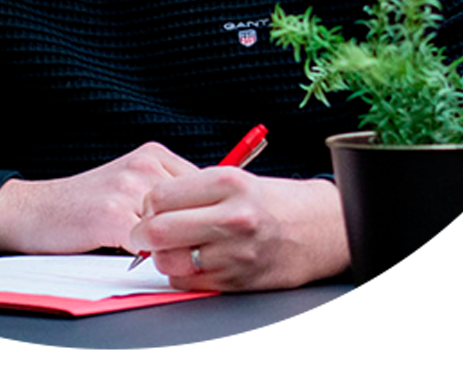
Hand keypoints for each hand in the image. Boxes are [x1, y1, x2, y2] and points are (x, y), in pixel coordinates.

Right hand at [0, 142, 196, 254]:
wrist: (35, 211)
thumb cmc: (84, 206)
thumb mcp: (130, 185)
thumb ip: (165, 194)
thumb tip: (207, 219)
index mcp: (153, 155)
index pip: (205, 185)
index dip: (206, 215)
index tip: (205, 235)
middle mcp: (144, 164)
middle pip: (195, 206)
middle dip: (195, 234)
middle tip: (191, 254)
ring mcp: (128, 187)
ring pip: (175, 227)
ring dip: (174, 249)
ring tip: (165, 260)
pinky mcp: (112, 214)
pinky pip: (150, 245)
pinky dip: (152, 260)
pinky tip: (142, 264)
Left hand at [130, 170, 349, 290]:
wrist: (319, 228)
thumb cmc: (271, 202)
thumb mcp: (234, 179)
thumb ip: (192, 191)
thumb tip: (149, 206)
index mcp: (227, 182)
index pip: (159, 196)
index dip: (146, 204)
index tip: (149, 208)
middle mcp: (232, 217)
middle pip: (158, 231)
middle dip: (142, 234)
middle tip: (144, 233)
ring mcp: (235, 252)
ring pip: (169, 261)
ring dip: (163, 256)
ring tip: (174, 246)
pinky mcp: (238, 280)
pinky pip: (188, 282)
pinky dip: (183, 273)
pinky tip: (196, 260)